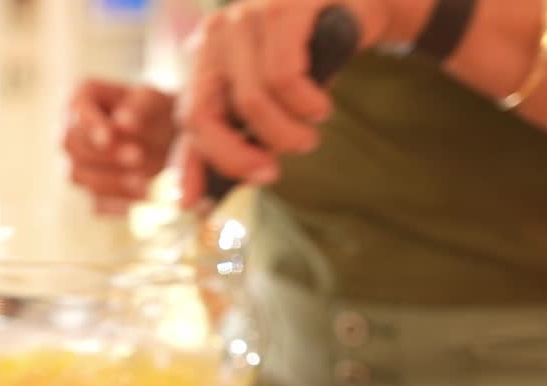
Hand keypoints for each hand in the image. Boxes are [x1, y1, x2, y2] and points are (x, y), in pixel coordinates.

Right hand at [62, 80, 177, 214]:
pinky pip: (95, 203)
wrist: (167, 136)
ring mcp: (76, 162)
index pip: (75, 112)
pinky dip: (118, 203)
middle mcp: (70, 130)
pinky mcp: (90, 190)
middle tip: (138, 156)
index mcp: (81, 99)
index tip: (109, 137)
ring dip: (109, 181)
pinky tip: (143, 198)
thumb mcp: (153, 100)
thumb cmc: (155, 110)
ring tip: (144, 183)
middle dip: (103, 154)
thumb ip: (139, 107)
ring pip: (76, 175)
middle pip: (70, 145)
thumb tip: (123, 124)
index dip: (89, 127)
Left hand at [174, 0, 424, 206]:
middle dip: (236, 158)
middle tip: (270, 173)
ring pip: (252, 102)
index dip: (188, 165)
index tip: (193, 204)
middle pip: (203, 114)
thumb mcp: (273, 98)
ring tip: (310, 131)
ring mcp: (246, 17)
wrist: (359, 2)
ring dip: (287, 133)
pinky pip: (284, 78)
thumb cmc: (313, 56)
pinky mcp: (283, 7)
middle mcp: (217, 35)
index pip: (187, 117)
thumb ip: (244, 134)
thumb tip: (213, 194)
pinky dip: (306, 104)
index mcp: (207, 58)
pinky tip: (320, 106)